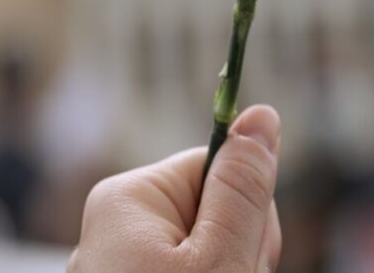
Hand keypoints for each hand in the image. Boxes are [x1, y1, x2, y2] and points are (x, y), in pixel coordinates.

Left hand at [68, 105, 281, 271]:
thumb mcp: (218, 257)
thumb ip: (242, 189)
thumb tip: (262, 115)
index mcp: (127, 198)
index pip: (219, 169)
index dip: (245, 211)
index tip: (243, 253)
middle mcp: (111, 225)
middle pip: (211, 212)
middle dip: (232, 248)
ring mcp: (113, 266)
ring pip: (200, 250)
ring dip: (220, 270)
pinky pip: (177, 270)